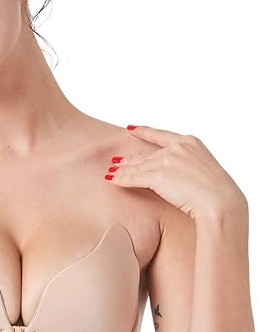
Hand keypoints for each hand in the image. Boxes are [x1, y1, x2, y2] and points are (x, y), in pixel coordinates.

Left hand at [106, 125, 246, 220]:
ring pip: (137, 166)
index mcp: (189, 142)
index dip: (143, 132)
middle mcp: (176, 148)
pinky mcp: (157, 176)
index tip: (130, 128)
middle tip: (116, 162)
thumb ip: (187, 165)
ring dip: (122, 170)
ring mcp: (166, 160)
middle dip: (129, 160)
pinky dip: (121, 179)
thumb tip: (175, 173)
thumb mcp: (203, 170)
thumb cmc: (217, 192)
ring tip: (111, 172)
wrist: (219, 202)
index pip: (160, 135)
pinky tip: (112, 180)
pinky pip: (133, 177)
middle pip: (146, 154)